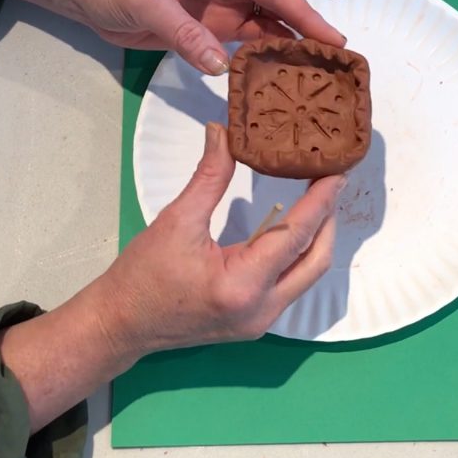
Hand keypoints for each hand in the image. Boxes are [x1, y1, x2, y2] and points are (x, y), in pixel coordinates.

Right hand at [0, 123, 344, 432]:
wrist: (120, 325)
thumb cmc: (143, 275)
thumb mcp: (177, 221)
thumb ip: (210, 177)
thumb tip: (224, 133)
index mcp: (242, 285)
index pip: (294, 235)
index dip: (320, 201)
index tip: (337, 172)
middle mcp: (261, 309)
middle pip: (316, 261)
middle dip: (327, 220)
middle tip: (331, 183)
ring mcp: (262, 321)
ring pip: (307, 276)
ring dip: (316, 239)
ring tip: (318, 201)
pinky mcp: (257, 322)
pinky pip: (292, 285)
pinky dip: (298, 255)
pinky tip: (293, 229)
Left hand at [79, 0, 348, 74]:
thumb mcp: (145, 1)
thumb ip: (183, 32)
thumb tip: (220, 65)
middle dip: (307, 17)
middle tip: (334, 46)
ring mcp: (224, 1)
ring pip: (270, 17)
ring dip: (294, 38)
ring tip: (319, 63)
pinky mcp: (215, 27)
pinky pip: (251, 38)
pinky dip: (269, 53)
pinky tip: (286, 70)